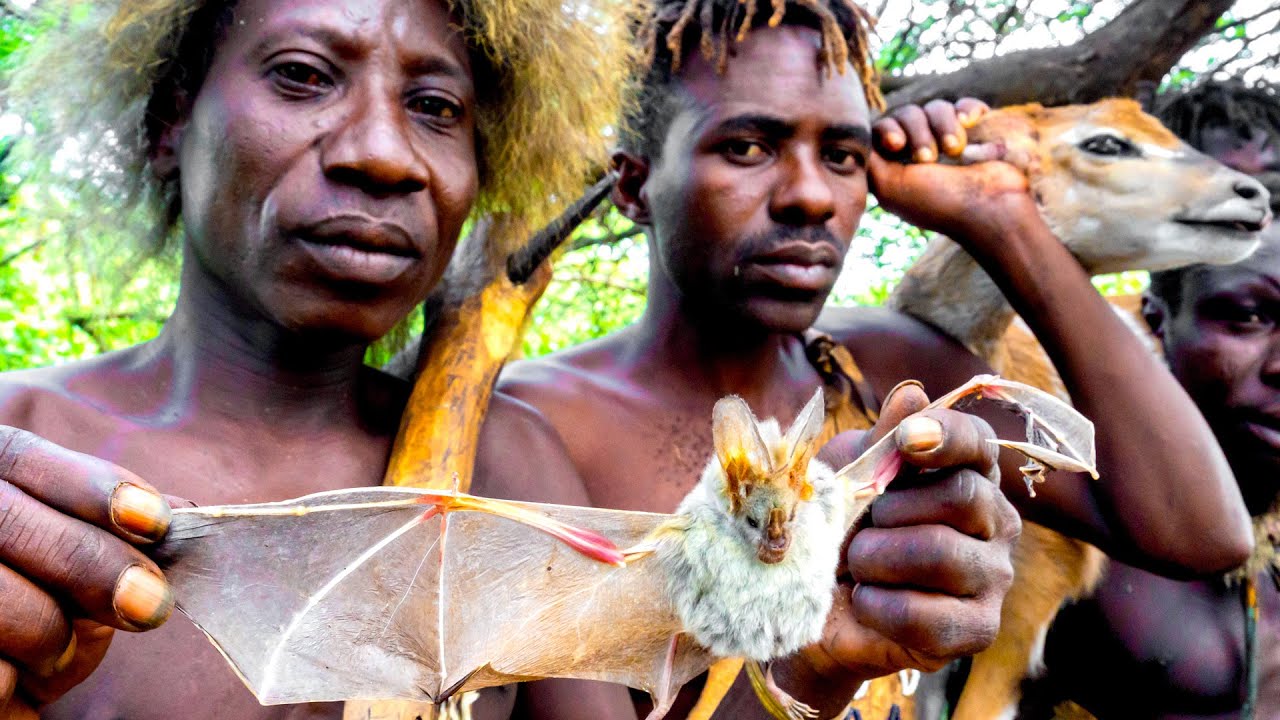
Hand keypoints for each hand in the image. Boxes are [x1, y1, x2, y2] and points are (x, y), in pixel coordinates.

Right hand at [0, 427, 175, 716]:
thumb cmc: (41, 609)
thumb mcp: (82, 565)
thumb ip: (124, 532)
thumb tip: (187, 515)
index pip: (21, 457)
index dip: (92, 486)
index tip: (156, 523)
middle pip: (7, 521)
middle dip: (90, 562)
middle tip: (150, 604)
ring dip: (46, 631)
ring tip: (59, 651)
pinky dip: (10, 679)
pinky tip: (14, 679)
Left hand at [782, 383, 1019, 713]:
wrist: (812, 606)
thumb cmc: (835, 528)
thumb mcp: (846, 476)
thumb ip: (879, 443)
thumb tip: (913, 396)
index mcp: (966, 473)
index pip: (978, 442)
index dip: (946, 435)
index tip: (905, 440)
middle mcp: (994, 520)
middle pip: (962, 497)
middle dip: (892, 511)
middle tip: (859, 527)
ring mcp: (993, 576)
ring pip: (943, 554)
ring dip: (878, 558)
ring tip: (855, 565)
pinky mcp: (977, 628)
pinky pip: (930, 615)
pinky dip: (881, 606)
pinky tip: (864, 602)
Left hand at [868, 98, 1041, 251]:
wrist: (990, 208)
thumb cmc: (939, 203)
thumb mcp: (891, 187)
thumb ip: (869, 160)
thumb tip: (863, 136)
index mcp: (899, 165)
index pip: (883, 129)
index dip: (888, 130)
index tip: (897, 145)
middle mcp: (923, 150)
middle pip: (908, 113)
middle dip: (918, 132)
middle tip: (929, 159)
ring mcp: (951, 139)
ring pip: (937, 108)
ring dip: (943, 126)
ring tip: (955, 150)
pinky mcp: (979, 131)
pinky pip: (966, 105)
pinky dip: (967, 110)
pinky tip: (969, 123)